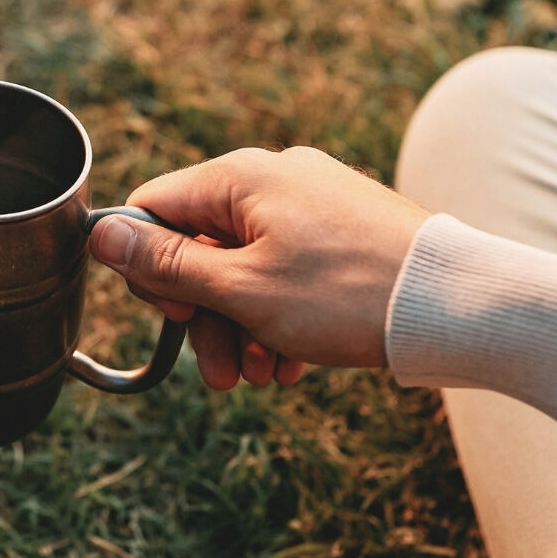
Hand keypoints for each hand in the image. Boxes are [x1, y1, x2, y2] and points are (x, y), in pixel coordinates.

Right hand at [89, 147, 428, 389]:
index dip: (149, 269)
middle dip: (204, 318)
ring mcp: (314, 203)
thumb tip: (101, 233)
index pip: (155, 209)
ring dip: (242, 327)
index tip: (172, 318)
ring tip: (263, 379)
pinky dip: (280, 316)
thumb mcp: (242, 289)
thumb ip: (167, 263)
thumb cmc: (348, 294)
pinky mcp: (345, 231)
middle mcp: (275, 178)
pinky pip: (288, 270)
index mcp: (241, 178)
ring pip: (246, 266)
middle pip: (201, 246)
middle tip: (222, 375)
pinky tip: (294, 362)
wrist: (455, 305)